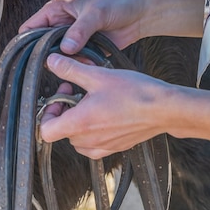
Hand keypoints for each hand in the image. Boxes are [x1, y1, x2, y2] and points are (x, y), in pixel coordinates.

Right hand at [19, 0, 145, 53]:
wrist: (139, 14)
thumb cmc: (116, 3)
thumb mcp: (96, 13)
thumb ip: (80, 31)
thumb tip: (66, 49)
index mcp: (56, 10)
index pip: (30, 27)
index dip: (27, 41)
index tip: (29, 56)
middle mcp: (61, 25)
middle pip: (42, 45)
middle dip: (46, 55)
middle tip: (52, 65)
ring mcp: (72, 39)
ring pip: (58, 56)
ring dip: (65, 62)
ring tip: (74, 63)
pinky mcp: (85, 50)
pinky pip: (75, 62)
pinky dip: (79, 65)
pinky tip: (89, 62)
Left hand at [39, 53, 170, 158]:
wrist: (164, 109)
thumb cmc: (134, 93)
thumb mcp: (98, 75)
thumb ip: (71, 69)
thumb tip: (52, 61)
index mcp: (80, 124)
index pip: (45, 131)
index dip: (47, 113)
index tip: (59, 98)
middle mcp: (89, 141)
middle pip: (62, 132)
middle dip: (65, 111)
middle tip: (76, 91)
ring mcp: (103, 147)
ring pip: (77, 139)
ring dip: (79, 121)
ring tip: (92, 101)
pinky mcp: (115, 148)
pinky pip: (94, 145)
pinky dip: (93, 131)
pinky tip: (105, 112)